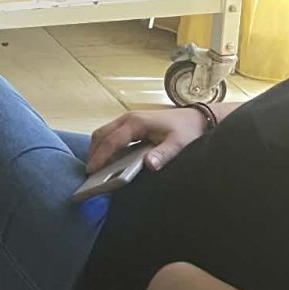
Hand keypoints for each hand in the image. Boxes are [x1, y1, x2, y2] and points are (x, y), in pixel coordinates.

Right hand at [87, 105, 210, 174]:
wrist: (197, 117)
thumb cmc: (187, 130)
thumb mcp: (178, 144)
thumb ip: (163, 154)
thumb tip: (147, 165)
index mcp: (136, 123)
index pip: (112, 140)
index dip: (100, 156)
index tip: (92, 171)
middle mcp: (127, 119)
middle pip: (102, 134)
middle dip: (94, 152)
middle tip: (91, 172)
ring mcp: (128, 119)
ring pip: (104, 132)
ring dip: (98, 148)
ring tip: (96, 166)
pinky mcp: (131, 123)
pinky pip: (111, 133)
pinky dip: (105, 145)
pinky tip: (108, 158)